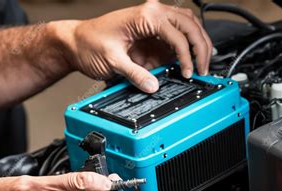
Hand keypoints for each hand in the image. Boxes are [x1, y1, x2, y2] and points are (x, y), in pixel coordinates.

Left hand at [57, 2, 211, 92]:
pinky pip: (179, 36)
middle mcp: (153, 13)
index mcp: (146, 15)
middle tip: (204, 69)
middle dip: (201, 48)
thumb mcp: (112, 61)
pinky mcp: (154, 33)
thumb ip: (135, 74)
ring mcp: (155, 22)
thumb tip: (154, 86)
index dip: (187, 56)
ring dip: (199, 44)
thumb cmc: (90, 43)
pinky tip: (191, 62)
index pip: (178, 34)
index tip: (187, 73)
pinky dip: (189, 48)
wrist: (77, 42)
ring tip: (203, 65)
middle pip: (191, 25)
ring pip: (190, 26)